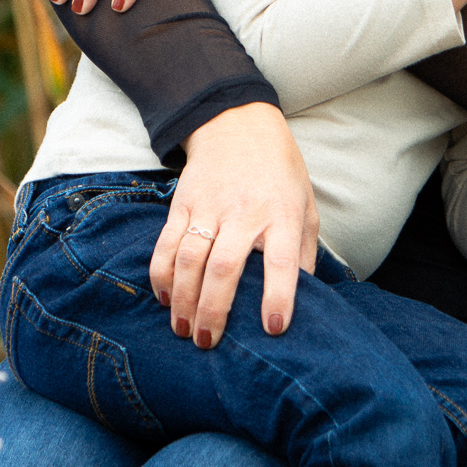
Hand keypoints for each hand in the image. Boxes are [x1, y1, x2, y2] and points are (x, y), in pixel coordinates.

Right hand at [150, 103, 319, 346]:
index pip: (282, 261)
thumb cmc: (280, 173)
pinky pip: (166, 244)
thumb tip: (306, 297)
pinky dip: (161, 274)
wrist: (239, 125)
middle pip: (226, 267)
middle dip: (214, 309)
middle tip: (208, 342)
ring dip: (183, 299)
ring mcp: (210, 207)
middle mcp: (246, 212)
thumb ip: (304, 251)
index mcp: (282, 215)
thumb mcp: (305, 206)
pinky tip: (165, 298)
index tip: (272, 328)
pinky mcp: (182, 204)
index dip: (278, 296)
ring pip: (190, 259)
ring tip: (184, 330)